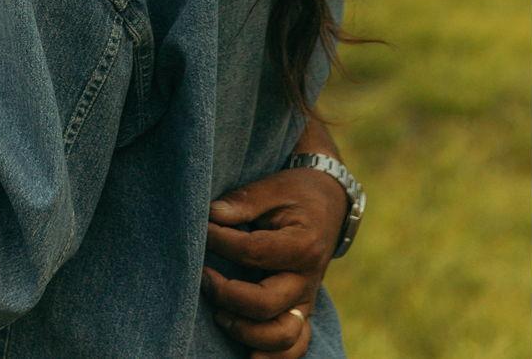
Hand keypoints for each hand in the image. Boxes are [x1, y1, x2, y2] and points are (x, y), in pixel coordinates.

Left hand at [200, 166, 347, 356]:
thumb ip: (242, 202)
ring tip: (219, 313)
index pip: (253, 252)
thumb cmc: (295, 194)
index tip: (202, 228)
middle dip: (227, 294)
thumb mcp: (271, 188)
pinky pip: (295, 347)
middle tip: (203, 277)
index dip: (220, 242)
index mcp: (302, 245)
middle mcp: (307, 280)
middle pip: (266, 304)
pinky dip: (273, 357)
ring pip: (282, 336)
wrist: (329, 204)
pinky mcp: (301, 312)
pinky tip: (248, 355)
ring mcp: (306, 301)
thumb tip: (211, 214)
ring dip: (246, 332)